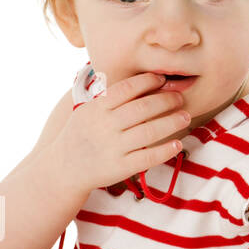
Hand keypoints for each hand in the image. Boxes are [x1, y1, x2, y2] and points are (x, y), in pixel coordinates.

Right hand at [55, 72, 189, 194]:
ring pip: (150, 131)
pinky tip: (177, 144)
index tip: (163, 80)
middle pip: (143, 108)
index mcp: (97, 108)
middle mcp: (104, 126)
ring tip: (184, 116)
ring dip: (172, 122)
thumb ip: (109, 98)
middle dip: (167, 100)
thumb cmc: (81, 136)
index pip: (127, 88)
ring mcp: (112, 148)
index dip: (148, 81)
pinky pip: (147, 158)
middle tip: (180, 98)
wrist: (63, 169)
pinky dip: (165, 150)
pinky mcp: (119, 168)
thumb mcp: (87, 111)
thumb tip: (141, 80)